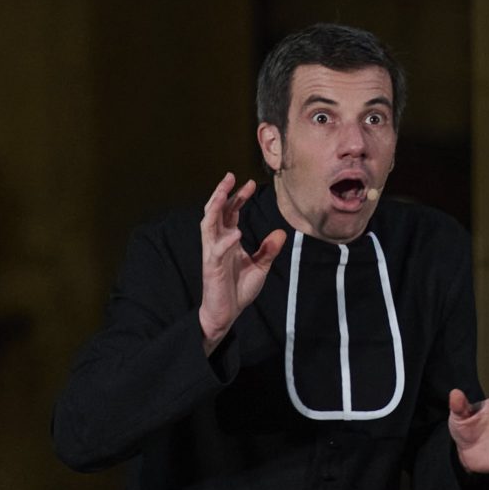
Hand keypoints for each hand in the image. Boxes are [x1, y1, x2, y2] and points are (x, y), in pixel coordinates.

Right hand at [198, 175, 285, 352]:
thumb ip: (268, 250)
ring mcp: (212, 253)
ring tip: (224, 191)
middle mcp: (217, 242)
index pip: (230, 212)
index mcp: (228, 240)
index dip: (238, 196)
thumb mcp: (260, 267)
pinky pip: (216, 250)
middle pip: (216, 211)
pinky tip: (236, 232)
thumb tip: (281, 232)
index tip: (250, 182)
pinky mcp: (211, 267)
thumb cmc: (238, 289)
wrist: (226, 313)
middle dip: (222, 193)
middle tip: (231, 176)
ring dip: (215, 206)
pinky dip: (225, 240)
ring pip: (208, 224)